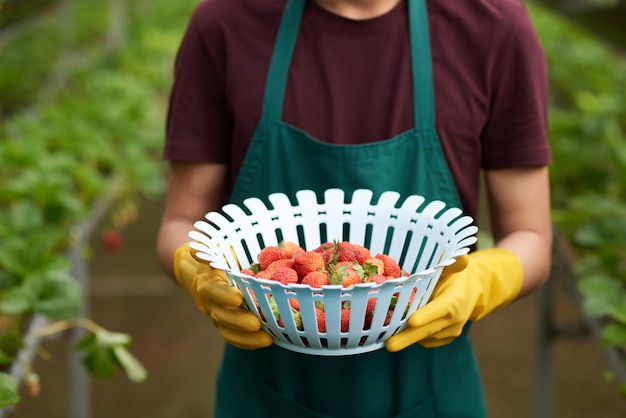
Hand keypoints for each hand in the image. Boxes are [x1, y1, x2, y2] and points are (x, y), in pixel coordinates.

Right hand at [174, 244, 272, 349]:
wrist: (198, 271)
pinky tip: (265, 342)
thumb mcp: (217, 248)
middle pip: (220, 314)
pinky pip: (233, 337)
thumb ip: (215, 249)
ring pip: (226, 330)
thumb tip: (206, 243)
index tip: (238, 297)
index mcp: (206, 280)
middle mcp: (208, 301)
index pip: (212, 289)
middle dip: (238, 321)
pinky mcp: (223, 325)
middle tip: (256, 324)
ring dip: (246, 338)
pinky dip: (247, 342)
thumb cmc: (217, 255)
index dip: (224, 294)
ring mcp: (215, 315)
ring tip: (267, 339)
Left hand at [385, 248, 523, 350]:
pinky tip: (397, 331)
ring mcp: (450, 332)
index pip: (441, 309)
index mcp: (455, 299)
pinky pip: (426, 341)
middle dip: (407, 338)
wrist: (470, 293)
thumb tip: (460, 254)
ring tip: (384, 335)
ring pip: (424, 337)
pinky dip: (412, 337)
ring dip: (405, 337)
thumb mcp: (453, 268)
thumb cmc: (454, 277)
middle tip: (389, 345)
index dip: (427, 315)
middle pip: (428, 330)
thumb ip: (453, 263)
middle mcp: (455, 319)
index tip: (412, 321)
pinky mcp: (444, 340)